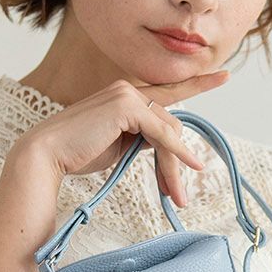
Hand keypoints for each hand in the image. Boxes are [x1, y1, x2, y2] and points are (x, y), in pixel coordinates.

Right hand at [16, 71, 229, 207]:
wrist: (48, 155)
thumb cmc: (78, 153)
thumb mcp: (118, 145)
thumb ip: (141, 138)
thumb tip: (166, 144)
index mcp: (125, 95)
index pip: (167, 92)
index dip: (197, 84)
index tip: (224, 76)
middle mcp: (128, 89)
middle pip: (169, 125)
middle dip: (176, 162)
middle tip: (179, 195)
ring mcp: (127, 94)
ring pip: (168, 131)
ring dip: (173, 167)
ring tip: (177, 195)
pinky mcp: (126, 106)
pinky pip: (161, 132)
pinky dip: (176, 151)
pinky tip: (190, 165)